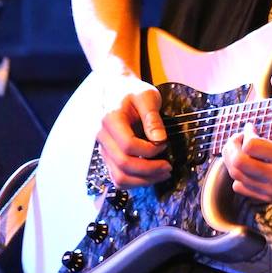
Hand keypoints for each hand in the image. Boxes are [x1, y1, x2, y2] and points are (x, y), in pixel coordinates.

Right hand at [96, 73, 171, 187]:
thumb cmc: (132, 92)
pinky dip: (135, 182)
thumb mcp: (147, 96)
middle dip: (149, 170)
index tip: (164, 144)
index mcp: (111, 120)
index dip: (149, 150)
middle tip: (168, 167)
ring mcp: (104, 149)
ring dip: (143, 181)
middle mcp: (103, 137)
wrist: (116, 90)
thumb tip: (159, 139)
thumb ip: (152, 117)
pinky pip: (118, 177)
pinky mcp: (108, 157)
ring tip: (162, 174)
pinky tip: (151, 175)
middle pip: (123, 164)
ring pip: (119, 177)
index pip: (128, 145)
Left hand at [221, 75, 271, 201]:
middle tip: (238, 136)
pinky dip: (237, 175)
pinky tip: (246, 162)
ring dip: (231, 159)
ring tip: (239, 147)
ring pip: (237, 177)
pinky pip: (242, 188)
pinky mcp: (271, 197)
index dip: (246, 132)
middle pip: (239, 164)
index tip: (252, 125)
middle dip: (231, 146)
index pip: (251, 146)